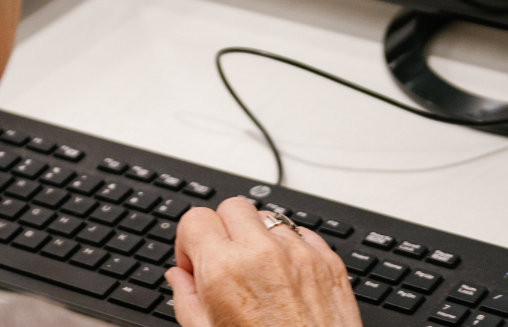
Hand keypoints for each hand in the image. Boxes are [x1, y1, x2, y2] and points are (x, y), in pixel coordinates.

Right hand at [168, 197, 362, 326]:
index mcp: (224, 270)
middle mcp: (262, 253)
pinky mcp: (328, 262)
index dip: (190, 242)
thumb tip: (179, 276)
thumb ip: (186, 299)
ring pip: (268, 217)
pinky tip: (286, 279)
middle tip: (224, 262)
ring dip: (257, 237)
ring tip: (257, 273)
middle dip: (223, 230)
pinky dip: (290, 249)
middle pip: (232, 207)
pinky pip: (302, 235)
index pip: (195, 219)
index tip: (196, 262)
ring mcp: (299, 254)